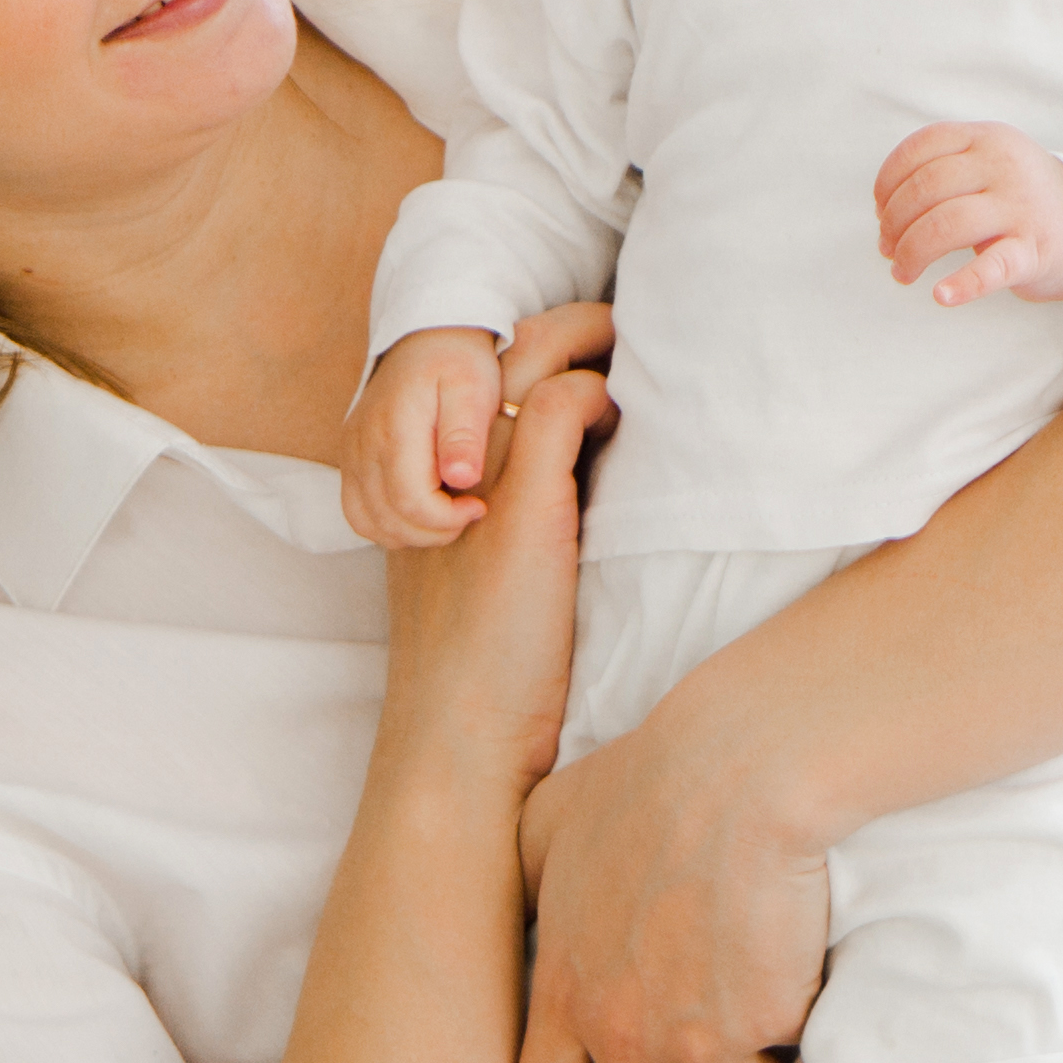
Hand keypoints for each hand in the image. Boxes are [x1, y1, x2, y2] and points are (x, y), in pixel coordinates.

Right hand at [341, 324, 511, 548]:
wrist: (427, 337)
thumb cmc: (457, 362)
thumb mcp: (472, 388)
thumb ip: (465, 434)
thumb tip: (462, 479)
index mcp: (393, 426)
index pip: (412, 501)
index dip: (448, 519)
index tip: (479, 507)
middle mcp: (361, 443)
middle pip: (388, 519)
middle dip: (433, 531)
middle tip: (467, 514)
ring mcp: (350, 453)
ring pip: (368, 523)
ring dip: (411, 533)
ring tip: (446, 515)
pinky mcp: (349, 460)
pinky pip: (358, 513)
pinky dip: (388, 525)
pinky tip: (422, 513)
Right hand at [370, 313, 614, 793]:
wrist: (457, 746)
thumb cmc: (482, 684)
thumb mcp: (479, 587)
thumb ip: (508, 530)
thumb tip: (576, 497)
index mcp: (433, 485)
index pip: (477, 381)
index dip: (529, 349)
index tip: (577, 346)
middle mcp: (448, 471)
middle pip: (502, 353)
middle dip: (563, 324)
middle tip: (616, 317)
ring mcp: (481, 485)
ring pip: (529, 365)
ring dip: (584, 341)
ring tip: (629, 338)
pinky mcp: (523, 512)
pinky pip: (559, 409)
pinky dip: (593, 392)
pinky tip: (620, 410)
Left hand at [512, 682, 831, 1062]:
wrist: (734, 773)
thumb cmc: (645, 775)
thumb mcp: (547, 820)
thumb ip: (524, 865)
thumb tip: (513, 875)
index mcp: (558, 990)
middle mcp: (614, 1032)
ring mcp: (686, 1039)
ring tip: (771, 1045)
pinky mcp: (755, 1032)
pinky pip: (785, 1058)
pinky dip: (796, 1039)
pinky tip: (801, 983)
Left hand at [877, 120, 1062, 320]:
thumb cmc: (1021, 200)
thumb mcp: (989, 165)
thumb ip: (942, 172)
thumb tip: (884, 214)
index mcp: (988, 138)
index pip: (921, 147)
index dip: (889, 180)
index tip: (881, 210)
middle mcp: (1005, 166)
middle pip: (926, 188)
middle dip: (895, 223)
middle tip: (889, 249)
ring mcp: (1022, 206)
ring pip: (946, 225)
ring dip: (911, 253)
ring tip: (903, 272)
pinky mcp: (1035, 250)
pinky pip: (993, 267)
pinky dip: (963, 285)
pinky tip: (942, 296)